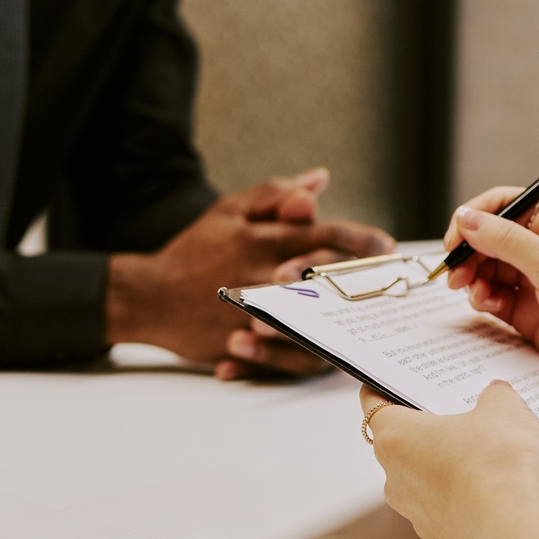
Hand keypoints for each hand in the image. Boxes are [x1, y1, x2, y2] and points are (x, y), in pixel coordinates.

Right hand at [108, 169, 394, 375]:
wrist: (148, 296)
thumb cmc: (193, 251)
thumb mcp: (229, 211)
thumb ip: (275, 195)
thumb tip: (320, 180)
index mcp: (262, 240)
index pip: (322, 235)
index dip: (360, 240)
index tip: (387, 246)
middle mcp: (261, 276)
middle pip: (324, 279)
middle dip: (363, 280)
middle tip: (390, 283)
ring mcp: (252, 314)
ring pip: (309, 323)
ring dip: (343, 322)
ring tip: (367, 322)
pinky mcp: (240, 344)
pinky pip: (280, 358)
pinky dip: (302, 357)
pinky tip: (327, 351)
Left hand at [359, 382, 538, 538]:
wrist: (522, 525)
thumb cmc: (500, 462)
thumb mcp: (503, 408)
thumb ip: (494, 396)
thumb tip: (495, 396)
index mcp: (395, 438)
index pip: (373, 405)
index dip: (383, 388)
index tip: (391, 382)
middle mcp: (396, 478)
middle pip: (401, 443)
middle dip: (425, 427)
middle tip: (455, 410)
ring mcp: (417, 513)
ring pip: (424, 478)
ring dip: (445, 463)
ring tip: (485, 448)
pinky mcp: (444, 536)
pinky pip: (448, 505)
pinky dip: (465, 493)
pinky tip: (496, 483)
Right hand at [441, 189, 538, 403]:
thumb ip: (507, 242)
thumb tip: (468, 219)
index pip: (505, 206)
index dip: (475, 217)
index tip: (455, 237)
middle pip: (490, 239)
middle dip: (469, 252)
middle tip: (454, 272)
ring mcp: (538, 282)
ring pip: (488, 270)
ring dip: (473, 278)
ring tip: (472, 292)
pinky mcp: (531, 313)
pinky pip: (495, 298)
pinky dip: (483, 300)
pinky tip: (486, 305)